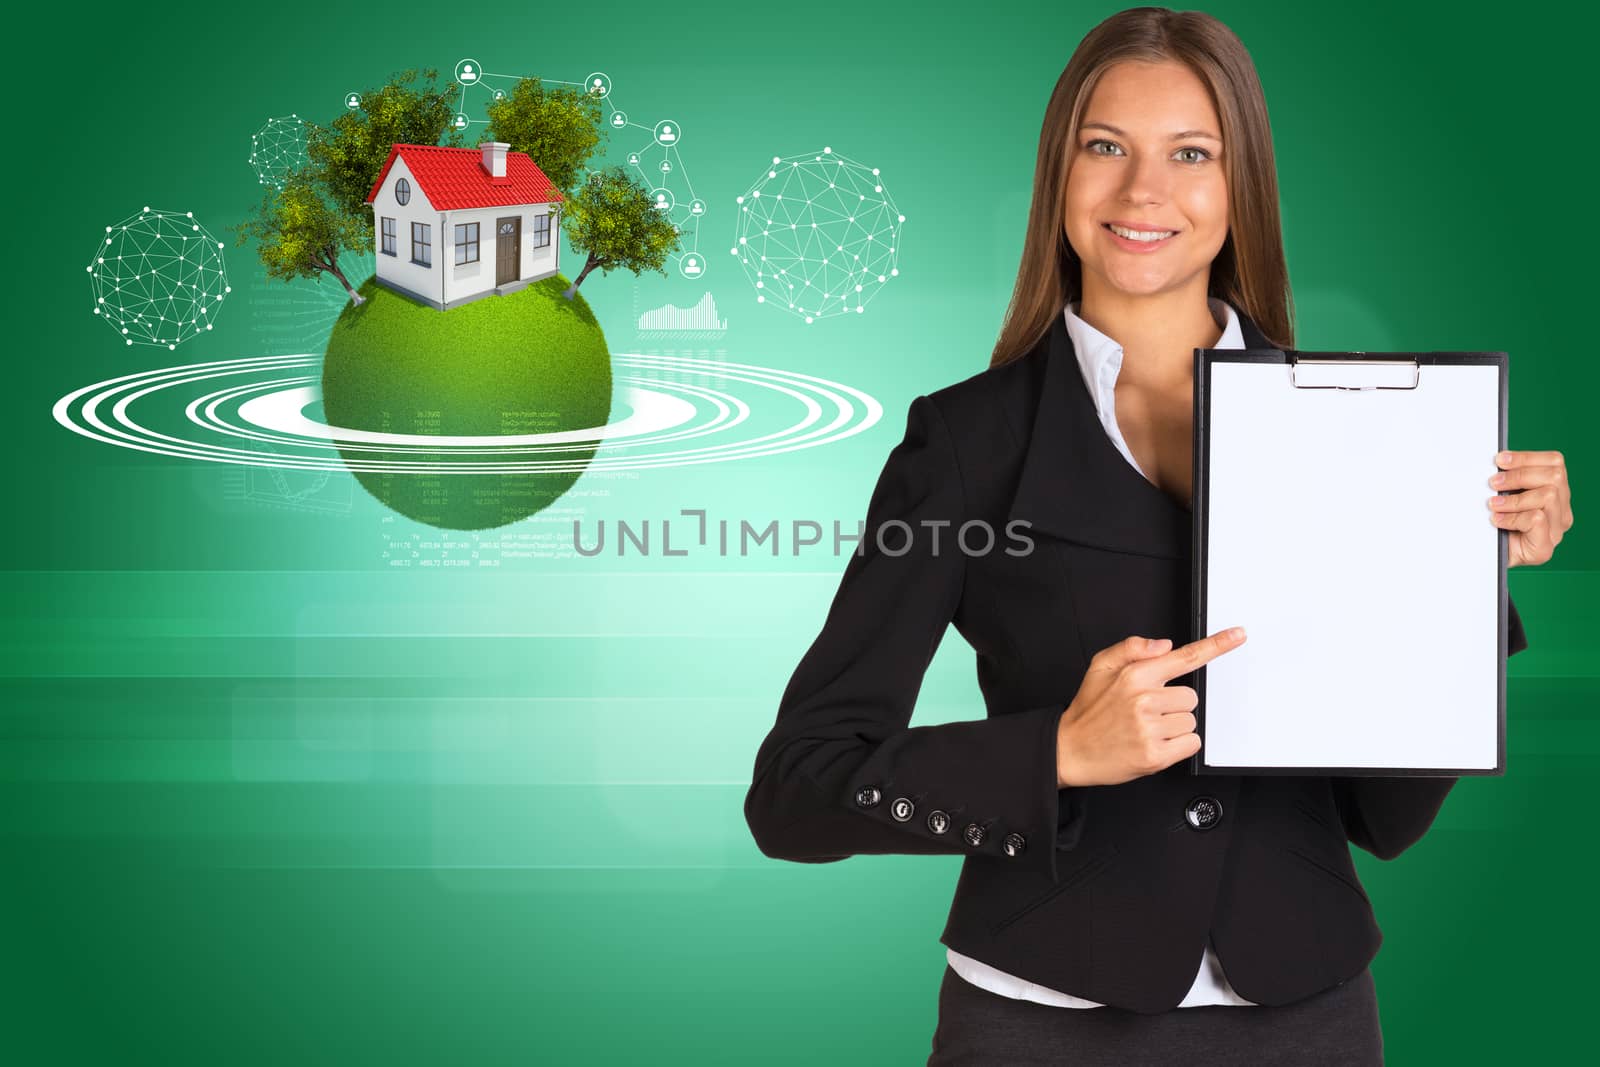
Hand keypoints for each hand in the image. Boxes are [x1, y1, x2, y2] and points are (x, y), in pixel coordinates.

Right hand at [1055, 628, 1248, 787]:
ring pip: (1190, 721)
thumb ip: (1131, 648)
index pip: (1183, 657)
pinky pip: (1191, 743)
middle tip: (1146, 712)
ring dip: (1174, 726)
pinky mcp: (1155, 755)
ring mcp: (1149, 728)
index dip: (1216, 646)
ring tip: (1145, 729)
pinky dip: (1178, 746)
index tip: (1238, 635)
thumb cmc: (1088, 710)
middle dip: (1174, 705)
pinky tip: (1153, 743)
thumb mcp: (1099, 667)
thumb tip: (1164, 645)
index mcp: (1134, 675)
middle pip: (1191, 697)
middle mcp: (1143, 699)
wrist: (1070, 750)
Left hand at [1489, 449, 1572, 566]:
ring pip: (1549, 495)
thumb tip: (1498, 461)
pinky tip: (1497, 521)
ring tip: (1494, 505)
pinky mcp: (1544, 548)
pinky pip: (1537, 519)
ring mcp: (1556, 531)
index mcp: (1556, 493)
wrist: (1485, 560)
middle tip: (1493, 483)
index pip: (1555, 463)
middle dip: (1519, 475)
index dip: (1527, 457)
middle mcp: (1561, 511)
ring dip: (1515, 499)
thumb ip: (1508, 479)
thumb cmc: (1495, 525)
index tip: (1500, 460)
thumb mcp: (1503, 496)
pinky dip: (1513, 518)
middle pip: (1555, 476)